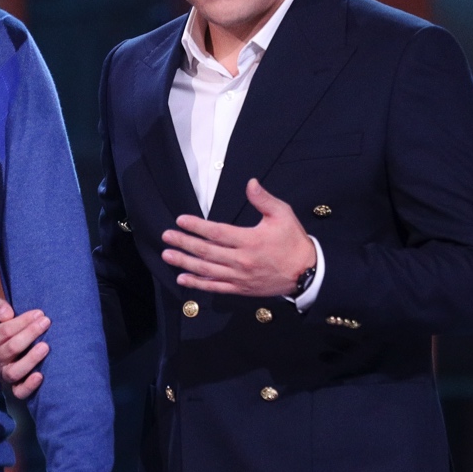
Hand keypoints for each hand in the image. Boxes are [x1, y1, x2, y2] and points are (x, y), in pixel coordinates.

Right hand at [0, 297, 50, 399]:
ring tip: (45, 347)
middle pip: (10, 348)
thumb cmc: (1, 331)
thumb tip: (7, 314)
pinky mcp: (12, 390)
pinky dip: (28, 386)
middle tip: (46, 322)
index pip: (3, 331)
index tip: (39, 314)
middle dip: (29, 334)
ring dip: (30, 359)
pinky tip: (40, 376)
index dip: (21, 322)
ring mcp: (2, 375)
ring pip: (14, 371)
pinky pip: (18, 392)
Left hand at [161, 178, 314, 296]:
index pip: (216, 232)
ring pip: (206, 270)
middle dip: (184, 243)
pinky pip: (215, 287)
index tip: (180, 220)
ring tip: (167, 255)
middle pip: (206, 251)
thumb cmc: (293, 241)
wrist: (306, 273)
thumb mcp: (282, 214)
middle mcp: (241, 260)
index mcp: (249, 240)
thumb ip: (263, 199)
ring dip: (185, 263)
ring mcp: (239, 277)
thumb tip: (250, 183)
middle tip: (166, 237)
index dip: (196, 227)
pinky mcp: (240, 289)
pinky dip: (198, 284)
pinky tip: (182, 279)